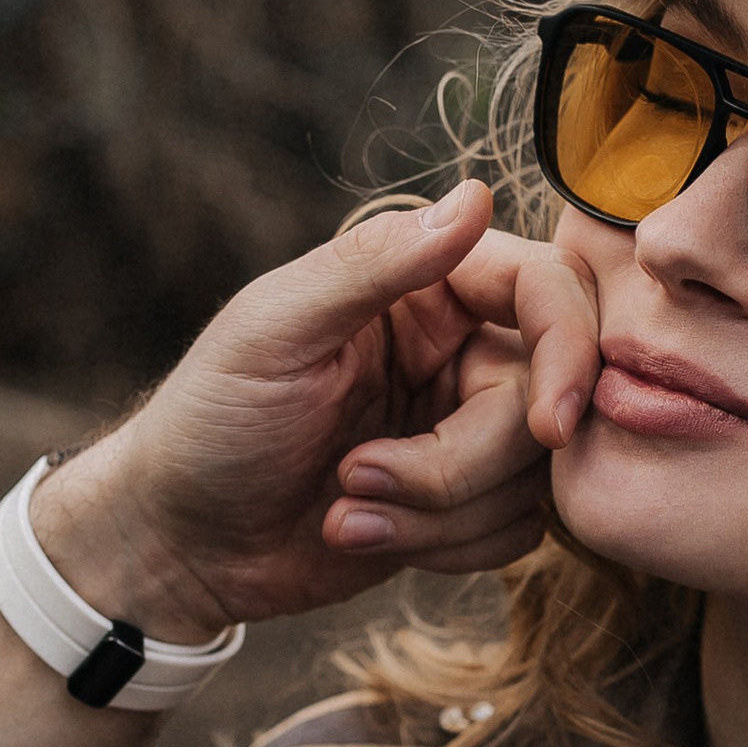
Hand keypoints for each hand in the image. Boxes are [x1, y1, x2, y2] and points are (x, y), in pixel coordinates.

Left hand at [31, 181, 600, 637]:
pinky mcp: (461, 506)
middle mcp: (459, 351)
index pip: (546, 291)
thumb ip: (375, 263)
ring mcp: (463, 431)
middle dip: (458, 464)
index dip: (569, 353)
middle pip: (546, 402)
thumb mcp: (276, 330)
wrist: (178, 541)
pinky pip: (513, 532)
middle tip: (356, 476)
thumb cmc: (209, 420)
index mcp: (425, 287)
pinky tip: (361, 536)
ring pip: (531, 479)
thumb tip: (477, 196)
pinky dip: (443, 550)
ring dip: (436, 515)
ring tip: (343, 512)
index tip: (548, 427)